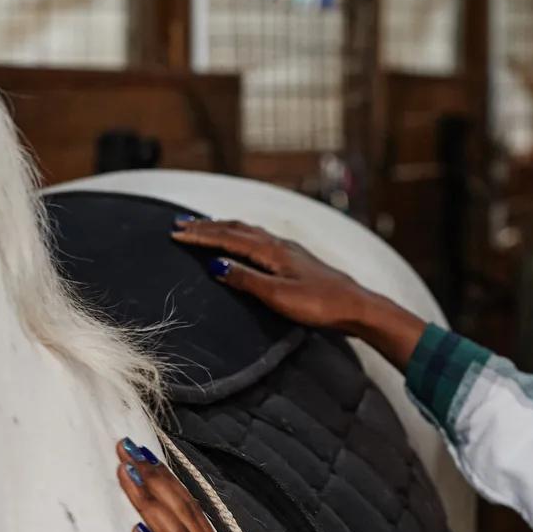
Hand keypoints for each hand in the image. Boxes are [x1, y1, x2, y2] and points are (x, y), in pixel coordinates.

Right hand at [171, 218, 426, 366]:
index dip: (200, 235)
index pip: (228, 238)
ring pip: (248, 231)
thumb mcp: (279, 296)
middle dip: (206, 226)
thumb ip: (247, 279)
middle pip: (236, 229)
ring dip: (223, 228)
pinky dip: (241, 235)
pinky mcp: (296, 259)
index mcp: (271, 251)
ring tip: (204, 227)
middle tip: (180, 224)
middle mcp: (279, 244)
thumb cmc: (320, 304)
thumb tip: (215, 264)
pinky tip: (242, 241)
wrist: (356, 306)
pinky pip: (260, 239)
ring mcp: (289, 250)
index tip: (175, 233)